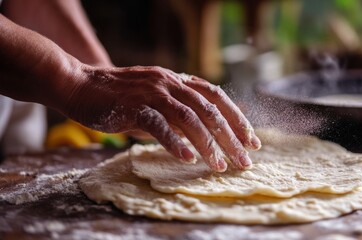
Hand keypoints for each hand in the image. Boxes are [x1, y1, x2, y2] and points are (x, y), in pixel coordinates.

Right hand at [64, 64, 260, 171]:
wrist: (79, 84)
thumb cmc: (120, 97)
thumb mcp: (156, 101)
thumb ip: (177, 113)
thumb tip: (203, 135)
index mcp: (178, 81)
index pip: (216, 97)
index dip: (237, 118)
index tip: (253, 141)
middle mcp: (170, 83)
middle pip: (209, 110)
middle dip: (231, 137)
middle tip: (244, 160)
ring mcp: (152, 94)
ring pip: (189, 118)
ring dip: (208, 144)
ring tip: (220, 165)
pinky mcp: (133, 107)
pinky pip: (158, 125)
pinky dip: (175, 142)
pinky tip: (187, 158)